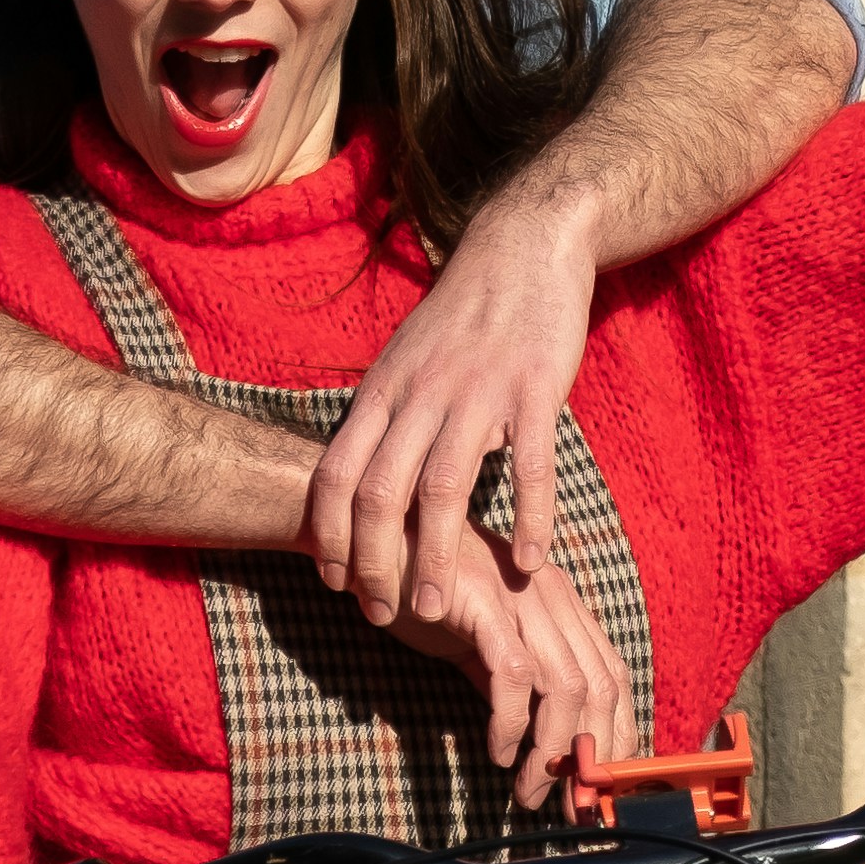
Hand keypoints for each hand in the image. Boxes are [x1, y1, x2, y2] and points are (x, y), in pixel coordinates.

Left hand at [300, 179, 601, 624]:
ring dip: (437, 559)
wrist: (523, 248)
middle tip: (382, 615)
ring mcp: (477, 393)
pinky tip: (528, 562)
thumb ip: (382, 420)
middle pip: (381, 492)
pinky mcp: (533, 390)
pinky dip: (529, 518)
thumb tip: (356, 485)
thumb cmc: (463, 317)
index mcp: (384, 392)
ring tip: (438, 613)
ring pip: (443, 489)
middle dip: (375, 563)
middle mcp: (421, 395)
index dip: (331, 535)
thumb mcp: (405, 362)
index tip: (337, 584)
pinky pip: (529, 466)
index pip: (338, 474)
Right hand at [396, 534, 638, 811]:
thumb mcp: (480, 645)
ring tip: (530, 792)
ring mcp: (519, 594)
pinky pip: (512, 672)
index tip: (604, 785)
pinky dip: (511, 722)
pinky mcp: (482, 599)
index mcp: (561, 605)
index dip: (617, 734)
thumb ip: (515, 686)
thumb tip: (540, 749)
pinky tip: (498, 752)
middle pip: (601, 685)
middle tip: (575, 807)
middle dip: (594, 755)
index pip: (612, 675)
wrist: (370, 539)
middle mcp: (552, 595)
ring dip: (551, 750)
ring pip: (565, 684)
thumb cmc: (423, 591)